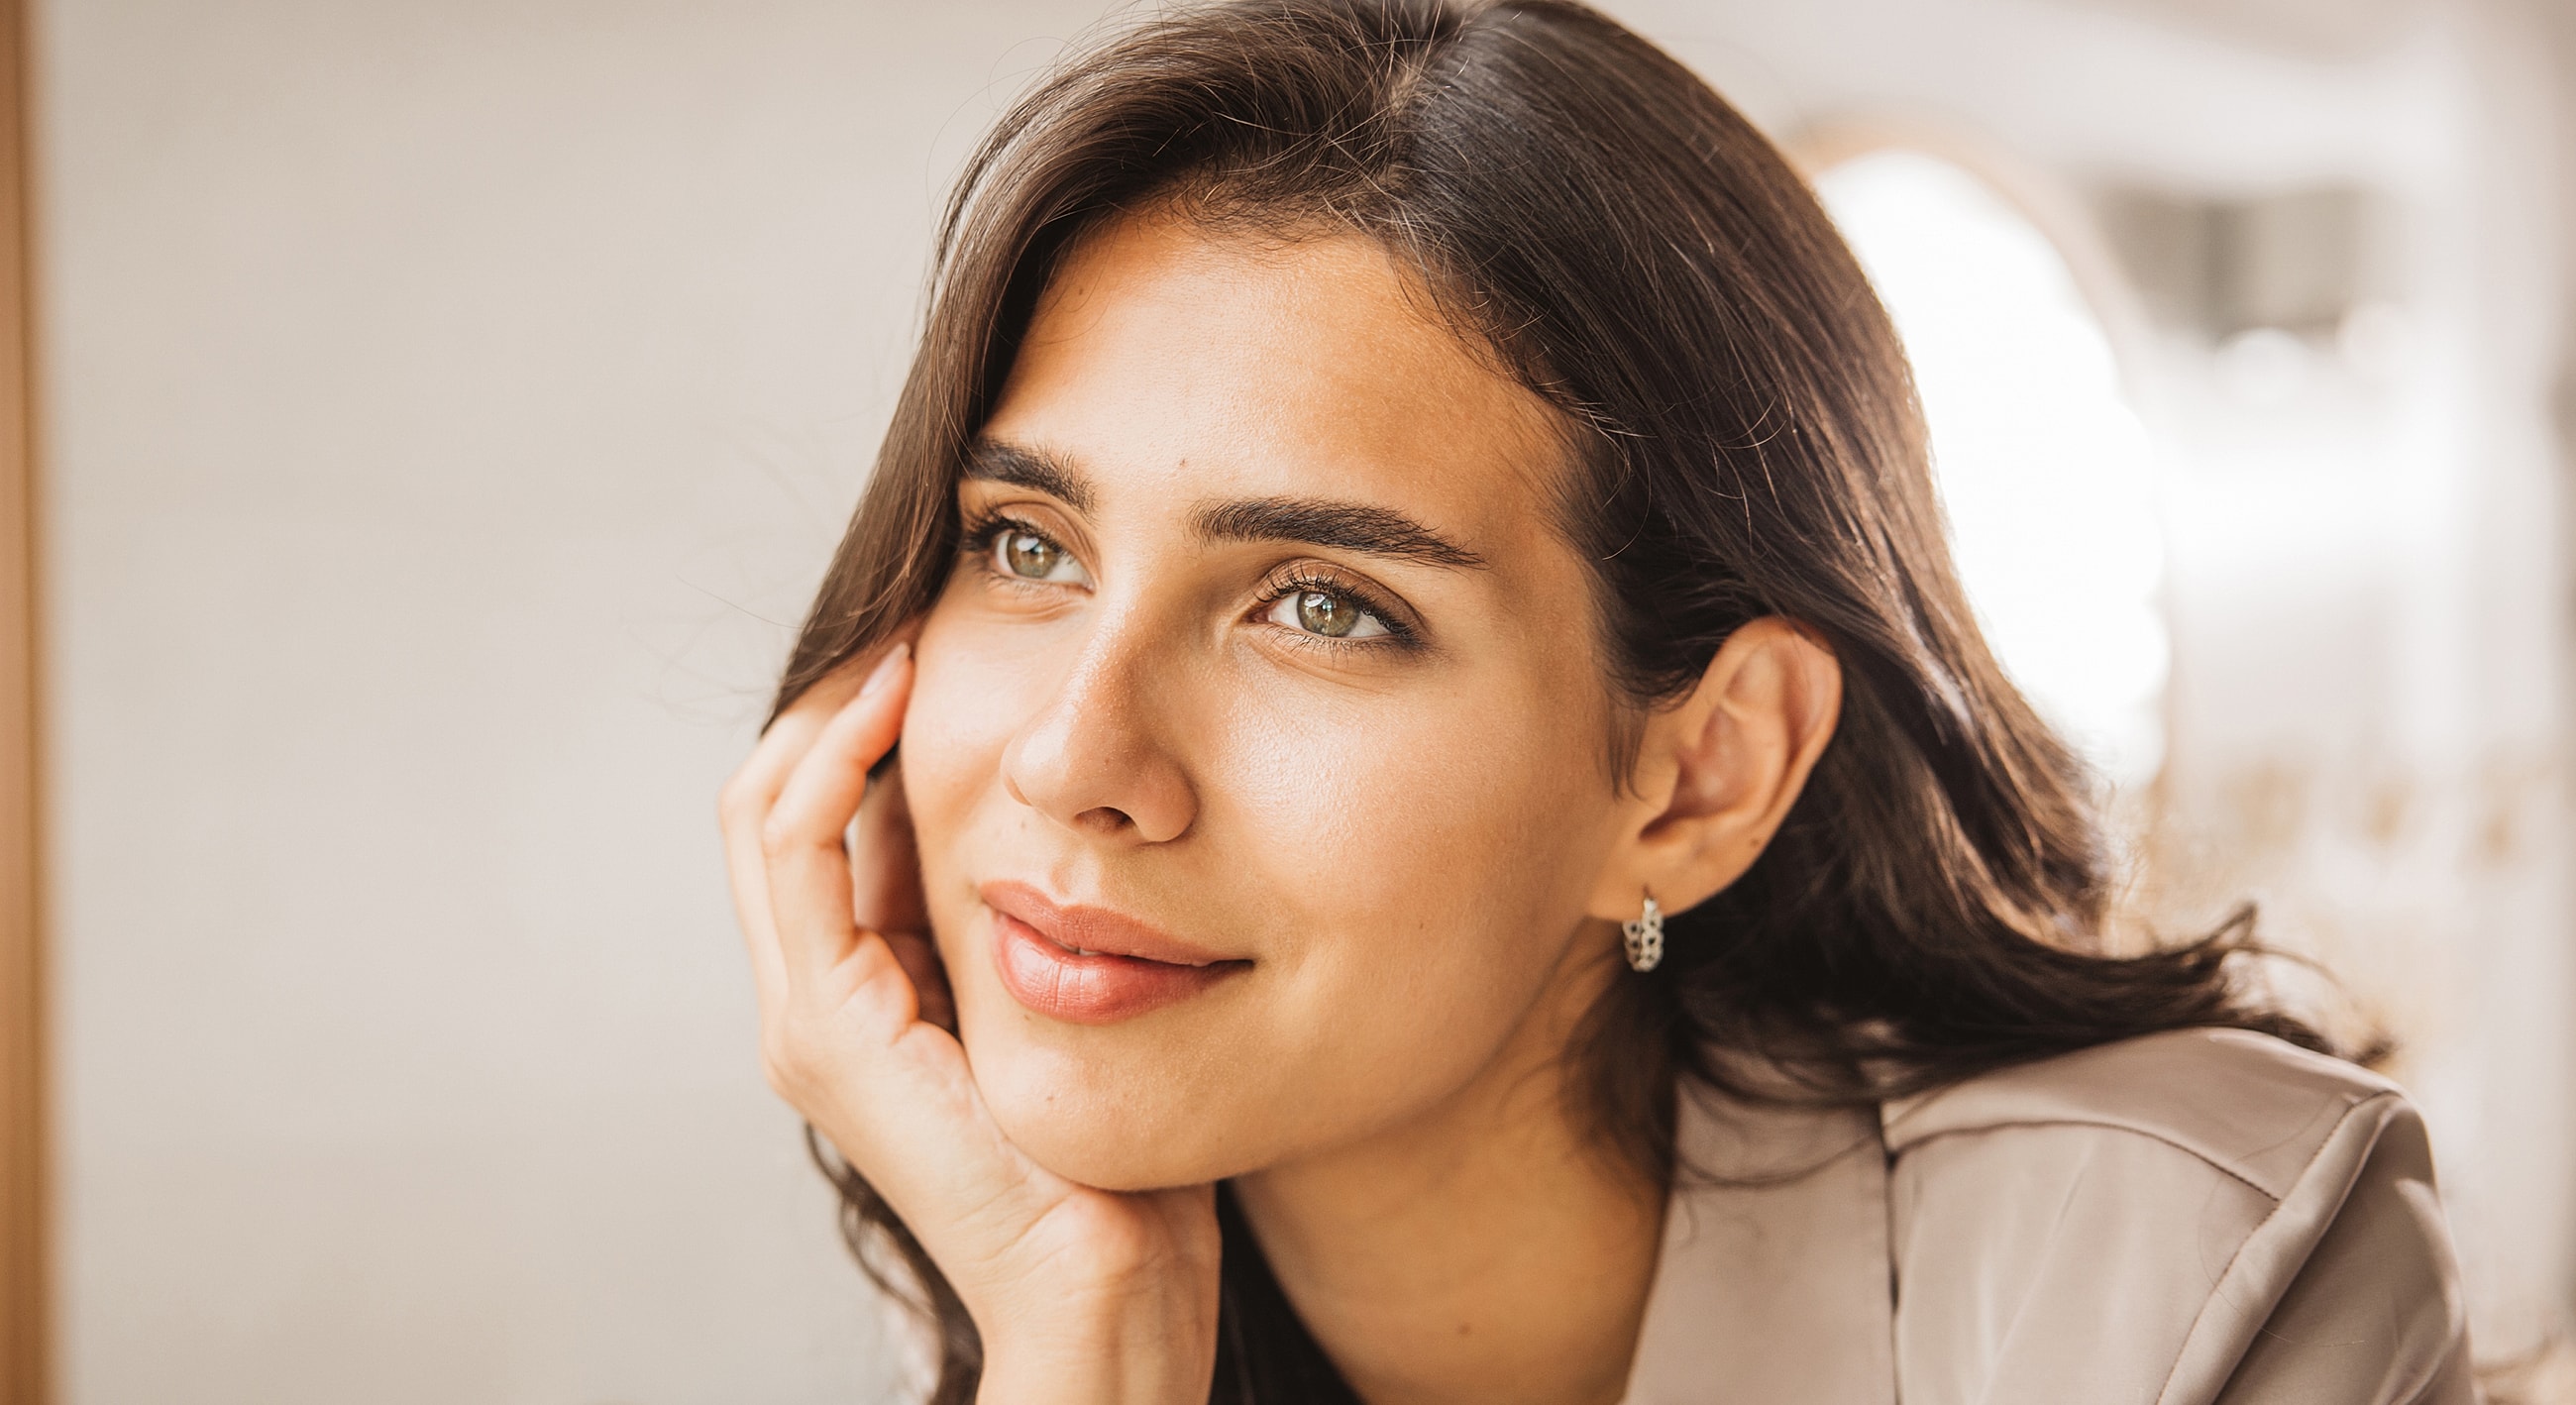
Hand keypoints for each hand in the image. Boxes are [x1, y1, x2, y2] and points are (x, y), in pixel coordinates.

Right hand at [719, 641, 1221, 1403]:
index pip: (823, 821)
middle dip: (837, 698)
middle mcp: (817, 1001)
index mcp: (865, 992)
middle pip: (777, 802)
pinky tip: (896, 699)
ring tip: (904, 635)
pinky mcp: (827, 1030)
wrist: (1111, 1279)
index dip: (864, 722)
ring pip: (767, 810)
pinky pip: (797, 854)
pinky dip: (832, 762)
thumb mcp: (1071, 990)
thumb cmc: (1118, 1148)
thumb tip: (1076, 805)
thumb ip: (1039, 912)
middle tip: (914, 613)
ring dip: (829, 710)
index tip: (941, 640)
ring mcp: (810, 1018)